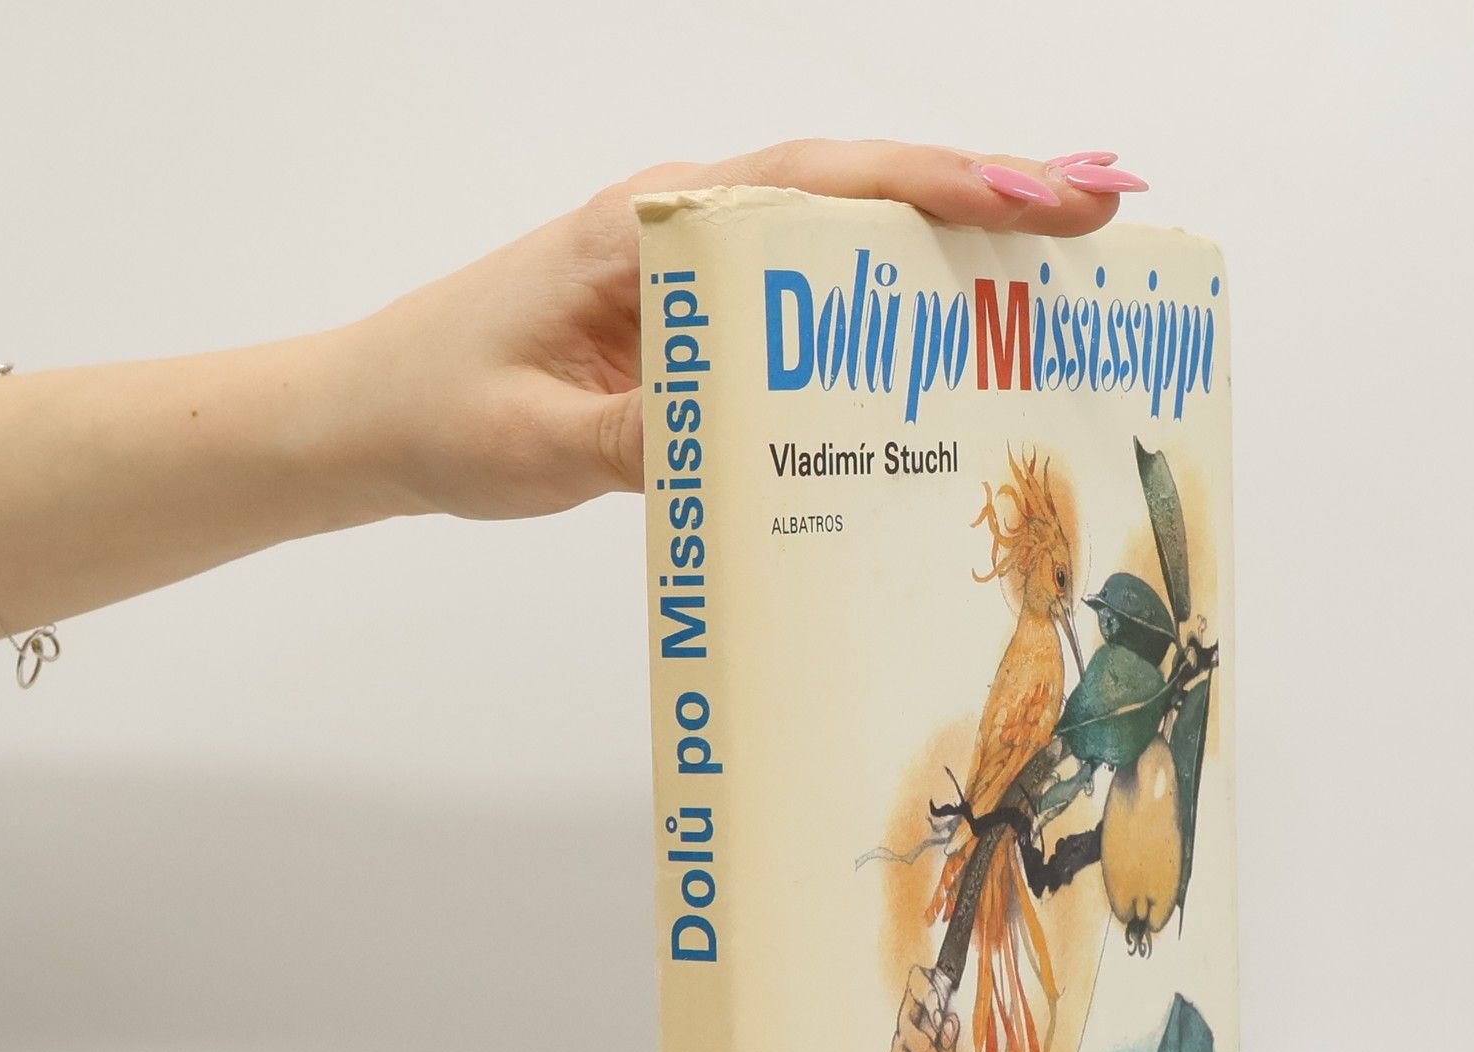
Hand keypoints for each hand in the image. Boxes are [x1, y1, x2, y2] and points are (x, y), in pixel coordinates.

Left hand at [341, 139, 1138, 520]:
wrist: (369, 415)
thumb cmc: (440, 412)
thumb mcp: (537, 442)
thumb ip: (641, 437)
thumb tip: (754, 435)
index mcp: (649, 232)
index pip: (817, 187)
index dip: (939, 189)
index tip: (1042, 197)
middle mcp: (682, 229)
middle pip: (858, 189)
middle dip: (986, 194)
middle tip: (1104, 210)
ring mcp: (692, 269)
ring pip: (843, 233)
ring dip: (951, 240)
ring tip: (1062, 262)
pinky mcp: (692, 320)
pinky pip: (807, 299)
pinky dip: (887, 299)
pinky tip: (948, 330)